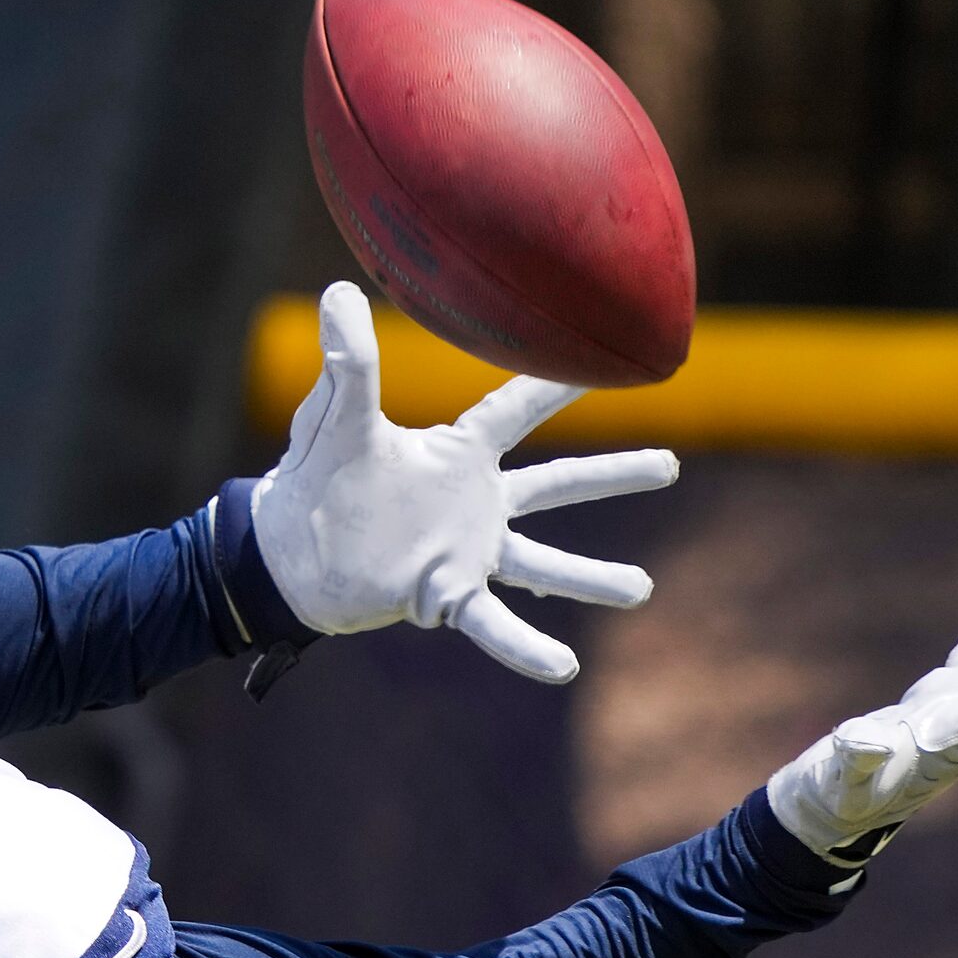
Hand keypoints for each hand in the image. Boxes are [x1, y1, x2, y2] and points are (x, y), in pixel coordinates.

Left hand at [250, 281, 678, 683]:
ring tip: (641, 590)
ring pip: (544, 563)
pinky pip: (495, 625)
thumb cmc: (314, 480)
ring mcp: (466, 552)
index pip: (518, 409)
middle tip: (672, 464)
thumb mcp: (336, 417)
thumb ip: (349, 360)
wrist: (286, 552)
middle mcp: (473, 503)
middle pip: (557, 484)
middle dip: (613, 475)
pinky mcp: (445, 596)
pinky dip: (527, 648)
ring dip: (592, 577)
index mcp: (457, 454)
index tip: (612, 356)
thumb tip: (338, 290)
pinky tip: (564, 667)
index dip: (560, 383)